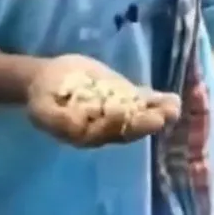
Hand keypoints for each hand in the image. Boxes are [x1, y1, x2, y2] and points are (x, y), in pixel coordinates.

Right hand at [27, 55, 179, 147]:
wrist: (45, 81)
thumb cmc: (42, 98)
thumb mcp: (42, 110)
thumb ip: (57, 120)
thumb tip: (77, 124)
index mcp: (87, 134)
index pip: (106, 133)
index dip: (116, 124)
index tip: (124, 113)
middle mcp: (106, 127)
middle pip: (130, 128)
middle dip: (146, 122)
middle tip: (162, 117)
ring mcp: (116, 111)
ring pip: (140, 115)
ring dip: (157, 112)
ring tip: (172, 106)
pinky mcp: (121, 96)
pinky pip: (140, 100)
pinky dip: (154, 99)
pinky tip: (169, 97)